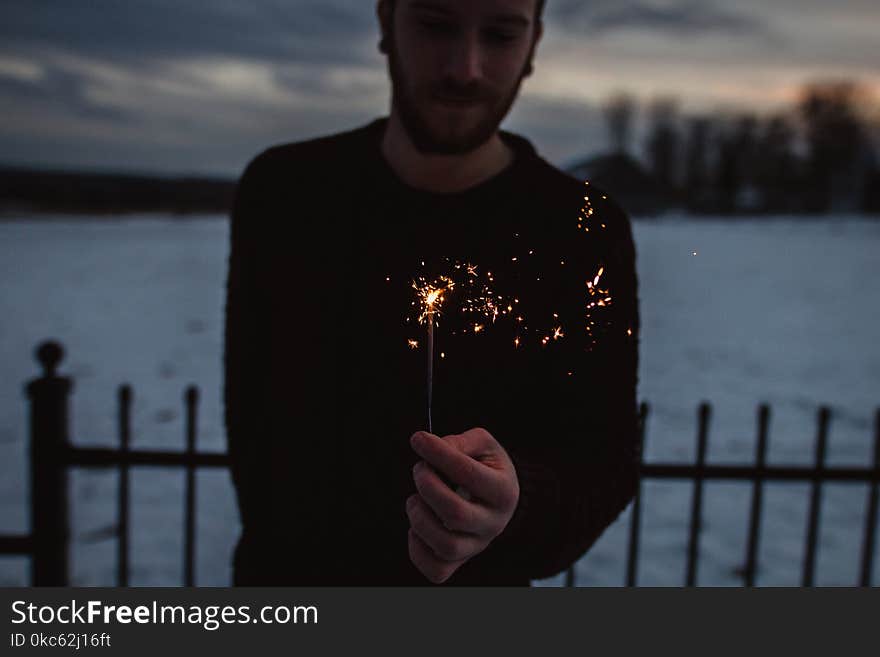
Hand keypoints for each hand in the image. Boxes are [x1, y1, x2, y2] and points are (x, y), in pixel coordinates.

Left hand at [407, 427, 519, 583]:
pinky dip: (417, 549)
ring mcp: (477, 547)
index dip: (439, 454)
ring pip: (445, 545)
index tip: (418, 439)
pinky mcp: (459, 562)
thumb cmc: (485, 466)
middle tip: (419, 469)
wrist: (496, 498)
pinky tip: (417, 526)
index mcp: (504, 492)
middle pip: (456, 514)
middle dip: (428, 486)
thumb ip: (462, 442)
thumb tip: (435, 447)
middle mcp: (494, 524)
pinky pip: (436, 570)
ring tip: (415, 499)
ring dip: (419, 518)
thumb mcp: (483, 445)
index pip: (468, 474)